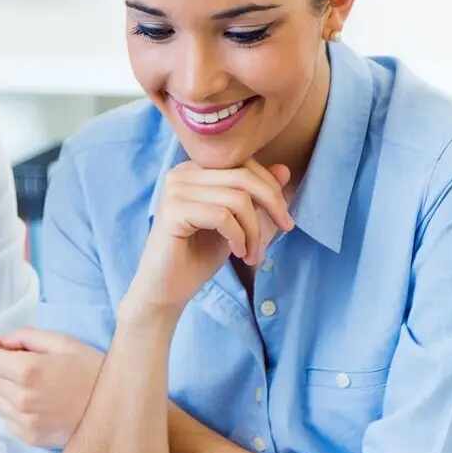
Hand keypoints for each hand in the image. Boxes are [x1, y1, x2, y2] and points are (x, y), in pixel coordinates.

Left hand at [0, 328, 104, 447]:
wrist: (117, 409)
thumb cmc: (92, 370)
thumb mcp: (63, 342)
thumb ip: (26, 336)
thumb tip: (1, 342)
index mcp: (28, 372)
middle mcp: (22, 399)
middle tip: (20, 357)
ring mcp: (25, 422)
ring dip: (5, 386)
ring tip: (32, 382)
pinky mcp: (30, 437)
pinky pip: (7, 418)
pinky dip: (15, 407)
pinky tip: (37, 401)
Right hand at [126, 159, 292, 317]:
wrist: (166, 289)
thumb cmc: (198, 256)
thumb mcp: (237, 223)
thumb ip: (256, 197)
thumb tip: (285, 169)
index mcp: (195, 170)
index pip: (244, 163)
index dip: (272, 188)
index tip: (285, 219)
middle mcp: (182, 174)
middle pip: (243, 176)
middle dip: (272, 204)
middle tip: (285, 229)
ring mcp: (175, 190)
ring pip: (237, 199)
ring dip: (254, 230)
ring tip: (253, 253)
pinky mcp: (173, 212)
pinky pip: (222, 217)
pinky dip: (238, 237)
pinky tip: (238, 253)